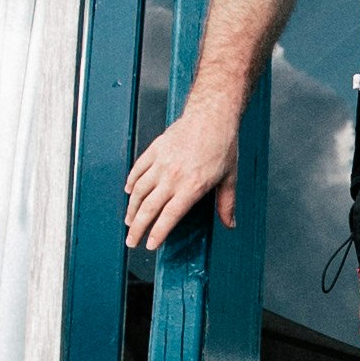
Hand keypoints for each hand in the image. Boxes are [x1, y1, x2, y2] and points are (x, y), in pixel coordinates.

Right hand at [120, 100, 241, 255]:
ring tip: (129, 221)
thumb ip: (227, 203)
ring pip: (139, 191)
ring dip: (132, 209)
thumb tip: (230, 224)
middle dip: (138, 228)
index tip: (150, 245)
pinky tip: (129, 192)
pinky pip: (138, 170)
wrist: (212, 115)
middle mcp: (173, 177)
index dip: (158, 233)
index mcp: (192, 186)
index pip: (169, 217)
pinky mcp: (155, 150)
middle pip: (149, 208)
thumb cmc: (223, 145)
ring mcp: (162, 162)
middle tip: (131, 241)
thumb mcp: (229, 177)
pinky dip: (131, 183)